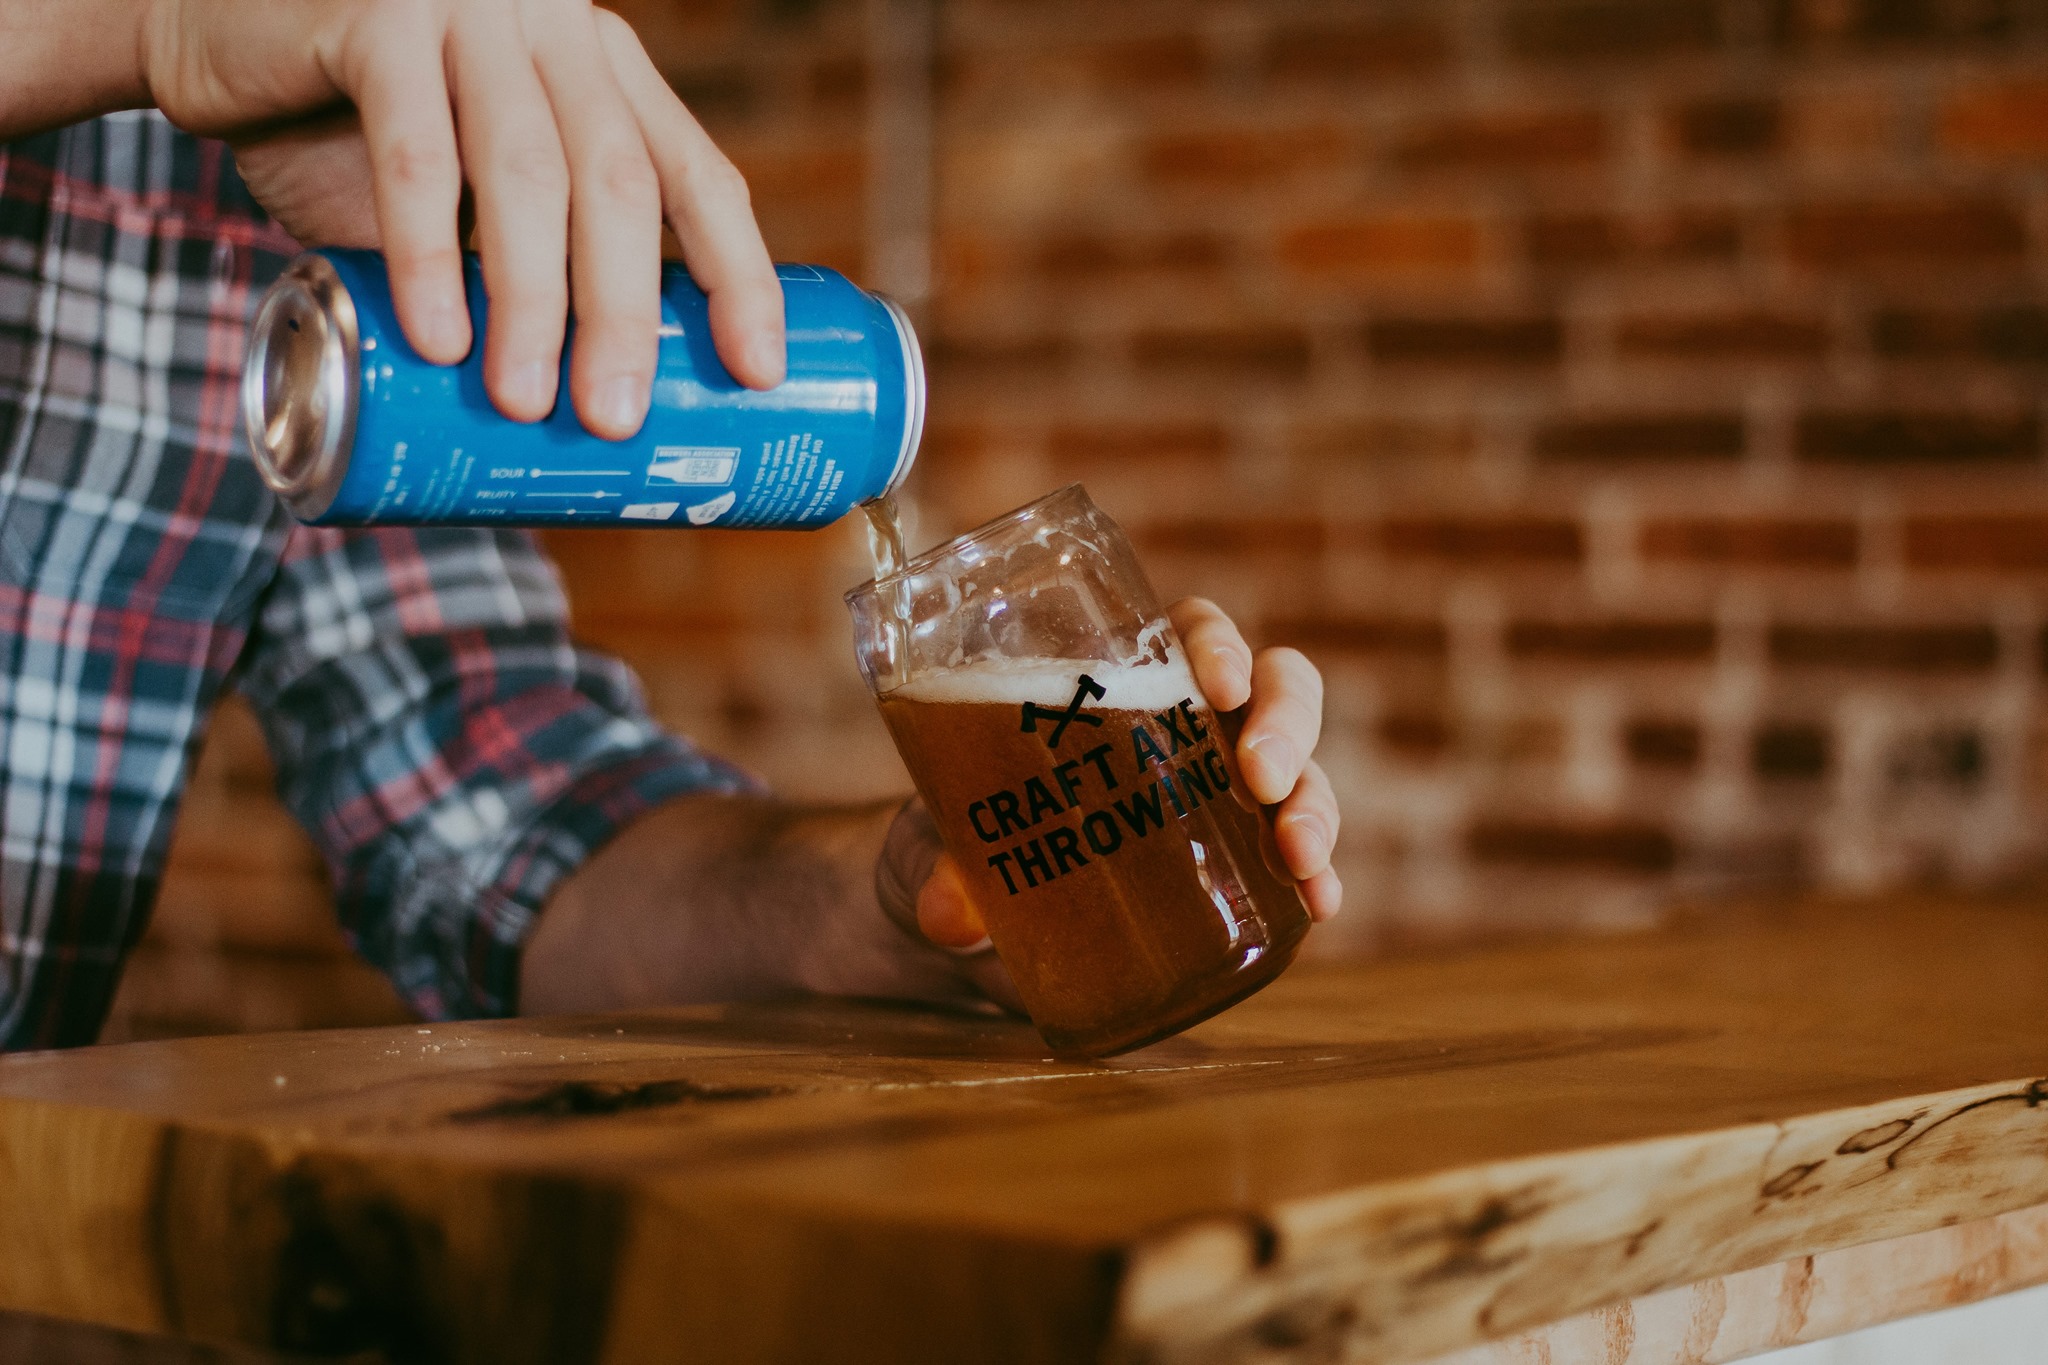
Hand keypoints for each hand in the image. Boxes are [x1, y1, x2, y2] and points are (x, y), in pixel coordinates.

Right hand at [142, 0, 785, 434]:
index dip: (742, 277)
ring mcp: (471, 16)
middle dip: (627, 312)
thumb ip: (533, 264)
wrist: (215, 31)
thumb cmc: (364, 132)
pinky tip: (440, 337)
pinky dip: (429, 252)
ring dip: (534, 299)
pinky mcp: (376, 21)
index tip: (757, 375)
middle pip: (623, 184)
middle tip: (614, 419)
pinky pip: (415, 153)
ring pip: (529, 172)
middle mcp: (558, 35)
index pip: (701, 179)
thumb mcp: (476, 192)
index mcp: (609, 79)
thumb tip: (598, 422)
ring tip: (527, 401)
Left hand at [899, 597, 1342, 982]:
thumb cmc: (976, 833)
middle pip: (1276, 688)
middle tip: (1261, 778)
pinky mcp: (1245, 860)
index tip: (1216, 684)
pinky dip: (1318, 879)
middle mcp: (1197, 724)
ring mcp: (1230, 791)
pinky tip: (1319, 906)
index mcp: (1130, 681)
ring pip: (1302, 769)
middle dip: (1286, 725)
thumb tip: (949, 910)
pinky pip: (1301, 855)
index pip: (1194, 632)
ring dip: (1314, 805)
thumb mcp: (951, 840)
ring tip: (1300, 859)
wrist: (992, 912)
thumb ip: (946, 868)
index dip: (1218, 645)